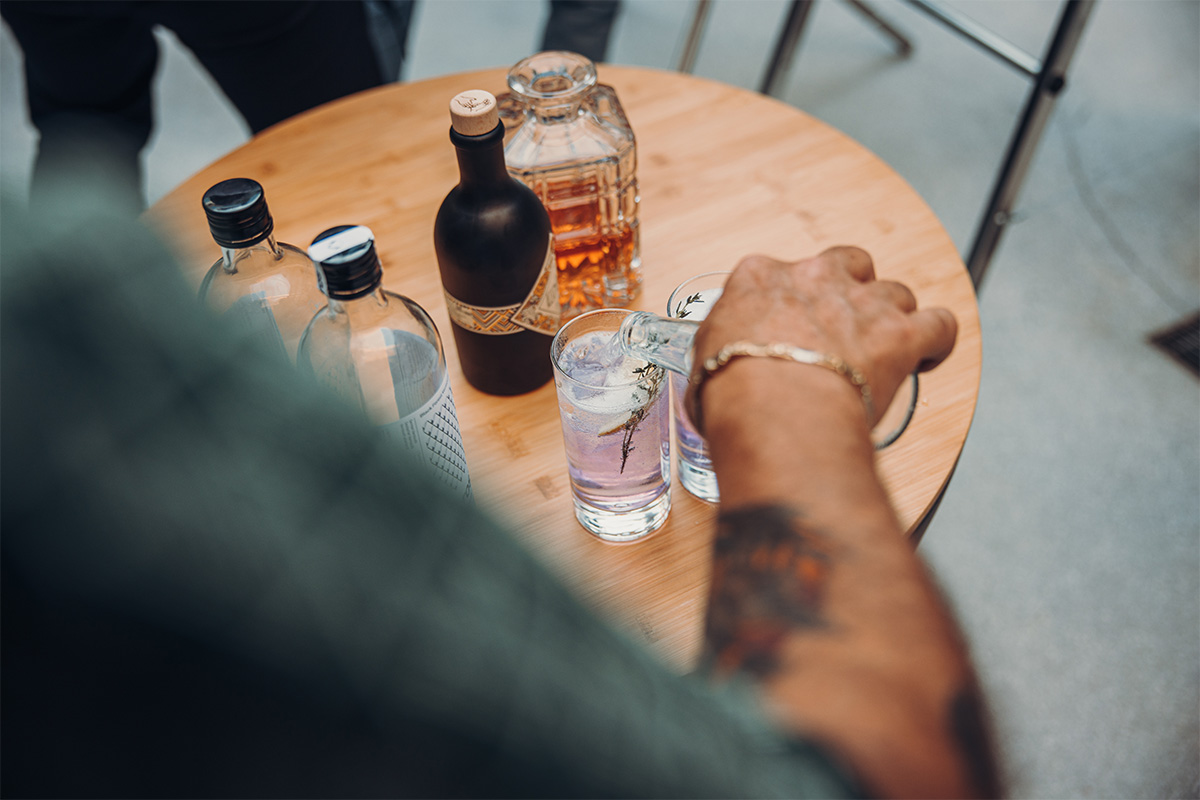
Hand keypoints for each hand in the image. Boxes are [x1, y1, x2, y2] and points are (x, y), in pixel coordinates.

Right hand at [689, 246, 957, 428]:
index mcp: (760, 278)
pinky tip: (925, 356)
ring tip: (883, 350)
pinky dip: (936, 341)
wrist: (775, 412)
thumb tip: (723, 363)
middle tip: (843, 326)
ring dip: (892, 317)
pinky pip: (939, 324)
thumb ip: (722, 346)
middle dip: (851, 290)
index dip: (791, 302)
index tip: (790, 326)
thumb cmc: (733, 395)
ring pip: (895, 292)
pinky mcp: (902, 334)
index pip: (780, 274)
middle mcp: (815, 277)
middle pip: (847, 263)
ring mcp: (862, 302)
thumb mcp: (705, 360)